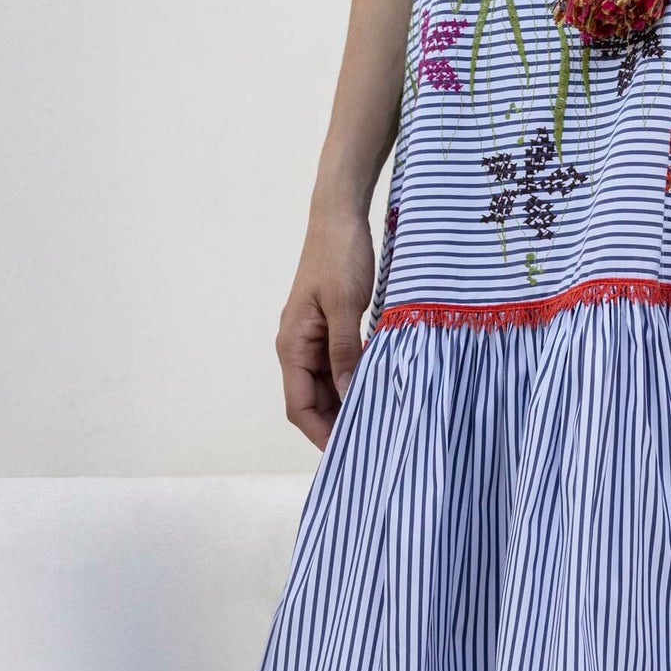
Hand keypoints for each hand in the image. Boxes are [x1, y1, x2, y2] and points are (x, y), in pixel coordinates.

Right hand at [275, 205, 376, 448]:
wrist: (339, 218)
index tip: (348, 452)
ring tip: (379, 417)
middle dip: (337, 421)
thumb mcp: (346, 306)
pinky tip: (377, 384)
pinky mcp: (328, 325)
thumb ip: (344, 352)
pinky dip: (353, 377)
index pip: (299, 406)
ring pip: (326, 383)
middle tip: (372, 439)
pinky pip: (337, 362)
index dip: (321, 432)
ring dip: (347, 400)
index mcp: (292, 345)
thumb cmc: (339, 257)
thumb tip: (348, 396)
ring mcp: (312, 336)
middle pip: (312, 399)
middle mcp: (297, 345)